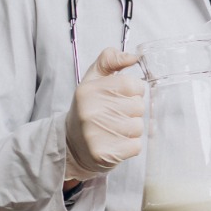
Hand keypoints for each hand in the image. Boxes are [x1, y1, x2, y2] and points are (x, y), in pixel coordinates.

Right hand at [65, 48, 143, 183]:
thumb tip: (133, 57)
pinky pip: (136, 146)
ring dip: (132, 129)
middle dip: (132, 111)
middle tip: (115, 115)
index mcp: (89, 90)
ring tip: (114, 129)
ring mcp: (95, 134)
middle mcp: (90, 111)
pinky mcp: (104, 153)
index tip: (121, 97)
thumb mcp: (93, 80)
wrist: (71, 145)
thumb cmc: (88, 109)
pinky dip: (130, 146)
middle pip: (138, 106)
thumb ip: (110, 61)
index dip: (133, 91)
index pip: (133, 85)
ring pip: (138, 127)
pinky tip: (115, 143)